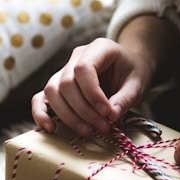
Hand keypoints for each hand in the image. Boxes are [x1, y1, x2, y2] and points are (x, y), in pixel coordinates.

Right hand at [31, 38, 153, 135]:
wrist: (128, 68)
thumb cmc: (133, 73)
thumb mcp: (138, 83)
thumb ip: (126, 98)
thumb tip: (111, 115)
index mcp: (99, 48)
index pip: (83, 69)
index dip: (92, 94)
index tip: (107, 113)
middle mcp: (77, 56)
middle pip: (66, 83)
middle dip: (84, 110)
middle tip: (104, 127)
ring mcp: (64, 70)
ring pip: (52, 92)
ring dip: (68, 116)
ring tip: (88, 131)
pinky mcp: (58, 85)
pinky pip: (41, 97)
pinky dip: (41, 113)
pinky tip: (50, 128)